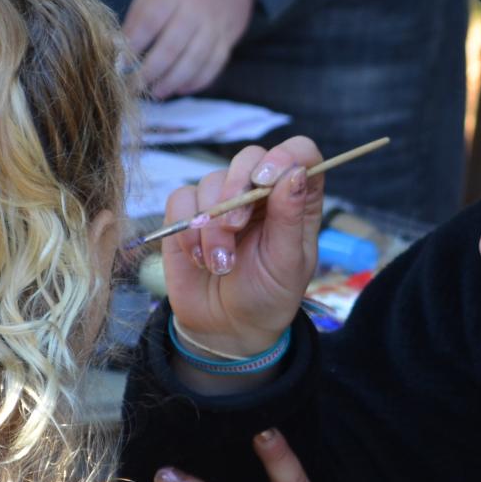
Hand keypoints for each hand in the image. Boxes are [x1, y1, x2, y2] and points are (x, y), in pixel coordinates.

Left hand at [123, 0, 253, 98]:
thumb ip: (140, 14)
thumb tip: (121, 48)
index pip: (148, 23)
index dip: (133, 47)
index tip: (120, 64)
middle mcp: (194, 10)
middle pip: (170, 49)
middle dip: (149, 73)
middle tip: (134, 88)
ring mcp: (214, 26)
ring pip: (193, 62)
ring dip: (172, 82)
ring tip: (156, 92)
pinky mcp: (228, 39)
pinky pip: (213, 66)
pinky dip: (197, 81)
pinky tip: (182, 88)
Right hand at [161, 136, 323, 357]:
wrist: (227, 328)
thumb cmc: (268, 296)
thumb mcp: (288, 264)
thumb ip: (290, 218)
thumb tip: (295, 173)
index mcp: (296, 199)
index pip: (300, 152)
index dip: (285, 156)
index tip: (266, 181)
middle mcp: (260, 192)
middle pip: (250, 156)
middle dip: (238, 187)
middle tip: (235, 227)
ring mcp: (223, 200)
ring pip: (211, 181)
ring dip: (213, 226)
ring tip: (221, 264)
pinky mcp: (188, 214)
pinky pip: (180, 200)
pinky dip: (187, 231)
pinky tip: (200, 259)